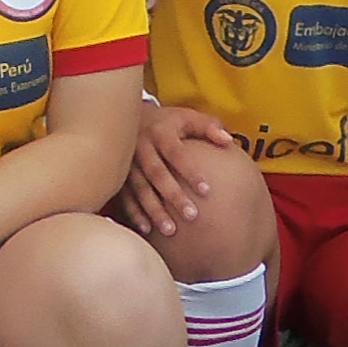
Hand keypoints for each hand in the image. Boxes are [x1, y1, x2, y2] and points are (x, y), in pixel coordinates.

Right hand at [114, 100, 241, 241]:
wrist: (125, 117)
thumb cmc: (166, 121)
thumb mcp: (187, 116)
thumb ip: (209, 127)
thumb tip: (228, 141)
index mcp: (160, 132)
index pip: (176, 153)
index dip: (190, 172)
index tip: (207, 191)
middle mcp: (141, 147)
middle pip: (157, 174)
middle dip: (173, 196)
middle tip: (192, 216)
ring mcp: (127, 163)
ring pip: (140, 189)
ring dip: (154, 210)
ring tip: (170, 230)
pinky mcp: (118, 175)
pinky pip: (125, 196)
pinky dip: (134, 213)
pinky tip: (146, 229)